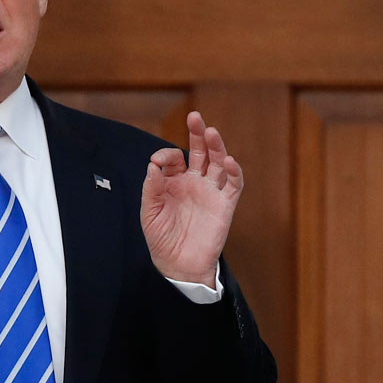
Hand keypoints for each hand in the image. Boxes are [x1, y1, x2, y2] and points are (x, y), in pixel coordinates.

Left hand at [140, 111, 242, 286]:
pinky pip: (233, 184)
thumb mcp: (149, 213)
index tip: (157, 163)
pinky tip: (227, 160)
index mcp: (174, 182)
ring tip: (211, 132)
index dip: (165, 156)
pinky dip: (233, 171)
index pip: (173, 158)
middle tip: (195, 117)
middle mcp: (194, 182)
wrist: (179, 265)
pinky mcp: (225, 204)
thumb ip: (152, 189)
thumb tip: (152, 166)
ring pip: (217, 162)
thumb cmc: (162, 239)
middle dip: (197, 133)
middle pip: (199, 151)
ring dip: (216, 146)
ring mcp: (211, 191)